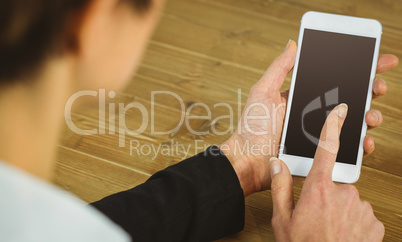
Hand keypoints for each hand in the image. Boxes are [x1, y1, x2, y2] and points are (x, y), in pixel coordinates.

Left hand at [220, 40, 397, 195]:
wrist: (248, 160)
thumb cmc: (251, 128)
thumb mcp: (263, 92)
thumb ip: (279, 68)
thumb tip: (293, 44)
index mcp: (302, 99)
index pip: (333, 82)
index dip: (356, 72)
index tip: (374, 63)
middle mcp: (313, 115)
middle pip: (348, 101)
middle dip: (369, 92)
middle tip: (377, 87)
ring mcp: (318, 135)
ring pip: (353, 124)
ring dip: (369, 117)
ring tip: (371, 115)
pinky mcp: (321, 155)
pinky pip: (346, 150)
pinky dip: (360, 146)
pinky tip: (364, 141)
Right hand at [269, 104, 383, 240]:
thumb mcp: (282, 220)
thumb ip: (280, 187)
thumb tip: (276, 164)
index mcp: (319, 189)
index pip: (327, 150)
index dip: (333, 126)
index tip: (342, 111)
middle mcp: (344, 194)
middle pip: (335, 182)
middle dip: (326, 194)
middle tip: (316, 217)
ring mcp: (362, 208)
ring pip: (349, 199)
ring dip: (340, 210)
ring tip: (328, 229)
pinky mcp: (374, 223)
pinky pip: (362, 214)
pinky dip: (353, 222)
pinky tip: (342, 235)